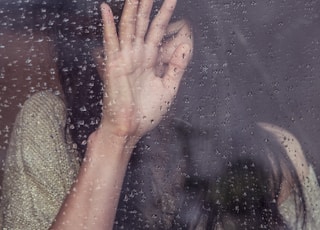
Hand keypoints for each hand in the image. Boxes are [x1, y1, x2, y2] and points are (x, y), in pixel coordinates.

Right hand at [99, 0, 192, 138]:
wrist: (130, 129)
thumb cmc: (146, 113)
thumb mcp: (168, 88)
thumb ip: (176, 66)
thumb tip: (183, 45)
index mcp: (149, 61)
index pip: (157, 31)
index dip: (165, 14)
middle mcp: (137, 56)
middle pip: (143, 23)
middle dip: (148, 3)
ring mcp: (125, 59)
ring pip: (129, 27)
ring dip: (132, 8)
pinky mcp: (114, 66)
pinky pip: (110, 42)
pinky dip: (107, 26)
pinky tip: (105, 9)